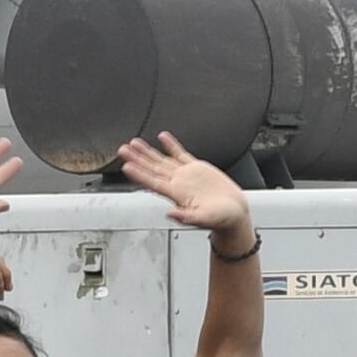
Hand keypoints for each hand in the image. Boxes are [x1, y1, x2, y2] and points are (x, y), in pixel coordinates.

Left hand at [115, 132, 250, 240]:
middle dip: (137, 159)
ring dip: (148, 152)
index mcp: (177, 195)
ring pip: (162, 160)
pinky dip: (171, 145)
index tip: (127, 166)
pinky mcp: (196, 169)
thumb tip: (170, 214)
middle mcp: (178, 184)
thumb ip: (186, 217)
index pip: (153, 182)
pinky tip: (163, 137)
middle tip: (123, 150)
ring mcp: (186, 175)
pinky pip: (180, 154)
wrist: (234, 213)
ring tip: (134, 143)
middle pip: (152, 169)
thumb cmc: (221, 219)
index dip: (139, 174)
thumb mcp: (203, 220)